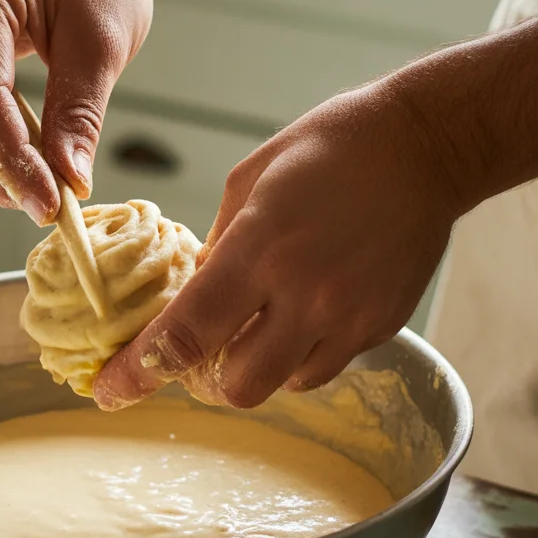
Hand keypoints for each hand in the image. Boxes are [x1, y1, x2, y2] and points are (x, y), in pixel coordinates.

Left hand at [94, 82, 464, 409]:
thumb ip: (217, 246)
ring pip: (284, 385)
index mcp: (259, 247)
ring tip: (258, 326)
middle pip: (237, 387)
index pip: (187, 331)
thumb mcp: (248, 181)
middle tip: (198, 357)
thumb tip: (193, 291)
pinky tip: (302, 315)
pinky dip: (299, 356)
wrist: (425, 147)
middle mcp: (305, 293)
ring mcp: (349, 316)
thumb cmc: (329, 149)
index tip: (112, 390)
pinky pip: (325, 367)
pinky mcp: (382, 326)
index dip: (140, 371)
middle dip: (204, 381)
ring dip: (256, 369)